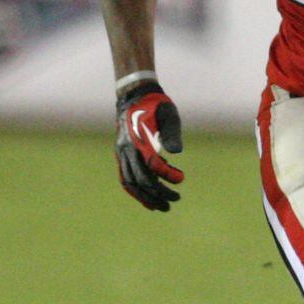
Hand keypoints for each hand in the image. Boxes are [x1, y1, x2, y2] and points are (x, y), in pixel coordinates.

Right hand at [115, 82, 183, 210]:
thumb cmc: (155, 104)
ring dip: (145, 197)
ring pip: (130, 183)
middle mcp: (127, 149)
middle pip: (140, 179)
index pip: (151, 164)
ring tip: (162, 207)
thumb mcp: (168, 113)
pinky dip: (136, 191)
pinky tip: (149, 198)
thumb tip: (177, 152)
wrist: (133, 96)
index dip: (167, 174)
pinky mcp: (122, 156)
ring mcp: (122, 153)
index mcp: (138, 139)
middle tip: (175, 200)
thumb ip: (172, 132)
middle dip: (157, 193)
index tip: (181, 178)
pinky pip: (125, 178)